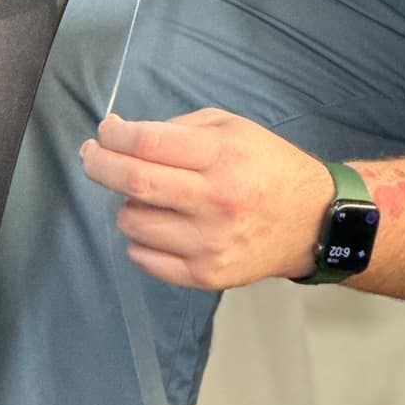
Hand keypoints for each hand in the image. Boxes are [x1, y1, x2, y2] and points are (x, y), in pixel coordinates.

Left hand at [80, 109, 331, 288]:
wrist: (313, 222)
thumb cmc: (267, 167)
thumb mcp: (232, 128)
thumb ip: (178, 128)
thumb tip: (121, 134)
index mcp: (223, 156)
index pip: (148, 143)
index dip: (114, 135)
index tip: (105, 132)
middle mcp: (216, 201)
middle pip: (133, 183)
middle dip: (99, 165)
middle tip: (92, 156)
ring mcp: (209, 243)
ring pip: (132, 223)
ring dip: (127, 205)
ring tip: (149, 198)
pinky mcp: (206, 275)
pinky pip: (144, 258)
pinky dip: (139, 239)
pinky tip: (161, 226)